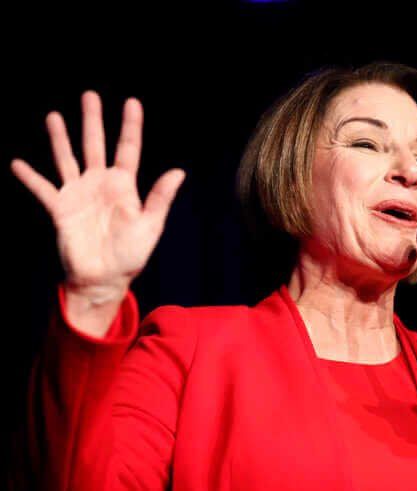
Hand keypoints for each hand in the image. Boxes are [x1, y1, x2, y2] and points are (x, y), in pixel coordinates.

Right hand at [10, 91, 185, 299]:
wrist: (104, 278)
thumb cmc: (131, 255)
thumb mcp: (150, 226)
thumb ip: (160, 198)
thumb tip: (179, 171)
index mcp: (124, 186)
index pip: (128, 148)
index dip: (130, 125)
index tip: (131, 101)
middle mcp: (100, 184)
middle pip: (95, 144)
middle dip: (92, 120)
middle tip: (89, 95)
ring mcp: (78, 194)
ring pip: (67, 158)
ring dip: (60, 138)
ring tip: (54, 115)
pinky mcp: (60, 209)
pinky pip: (42, 188)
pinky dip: (30, 177)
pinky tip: (17, 163)